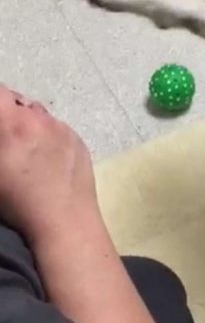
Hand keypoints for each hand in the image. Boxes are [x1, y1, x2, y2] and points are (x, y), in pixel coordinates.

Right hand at [0, 85, 98, 243]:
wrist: (65, 221)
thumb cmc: (18, 202)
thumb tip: (3, 139)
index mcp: (14, 125)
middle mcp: (40, 120)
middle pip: (18, 102)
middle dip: (8, 114)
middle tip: (6, 138)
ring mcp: (63, 129)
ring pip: (40, 115)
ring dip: (29, 124)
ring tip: (25, 150)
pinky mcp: (79, 141)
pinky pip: (58, 129)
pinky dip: (49, 136)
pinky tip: (47, 160)